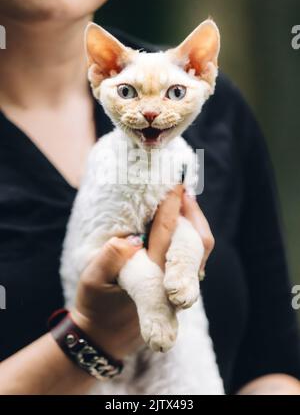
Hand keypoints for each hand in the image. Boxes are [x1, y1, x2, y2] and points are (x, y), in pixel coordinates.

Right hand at [71, 186, 213, 359]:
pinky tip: (182, 219)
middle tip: (183, 187)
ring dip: (194, 222)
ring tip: (185, 197)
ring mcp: (178, 286)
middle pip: (196, 242)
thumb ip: (109, 258)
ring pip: (199, 250)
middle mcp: (172, 282)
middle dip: (192, 212)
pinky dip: (190, 234)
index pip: (167, 234)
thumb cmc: (96, 305)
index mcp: (150, 276)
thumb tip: (131, 238)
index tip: (174, 183)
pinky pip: (193, 257)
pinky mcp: (177, 287)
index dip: (172, 207)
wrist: (106, 335)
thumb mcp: (92, 281)